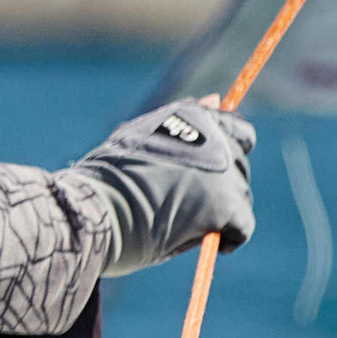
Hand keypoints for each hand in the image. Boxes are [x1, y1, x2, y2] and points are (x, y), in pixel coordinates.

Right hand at [70, 94, 256, 275]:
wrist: (95, 208)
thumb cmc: (107, 178)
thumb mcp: (144, 135)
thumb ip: (185, 120)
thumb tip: (219, 97)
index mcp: (195, 116)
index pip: (236, 130)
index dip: (225, 154)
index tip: (204, 174)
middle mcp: (216, 138)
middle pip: (239, 167)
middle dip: (219, 186)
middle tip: (180, 204)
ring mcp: (223, 172)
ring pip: (240, 197)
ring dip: (219, 211)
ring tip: (180, 222)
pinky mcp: (225, 206)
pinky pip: (242, 227)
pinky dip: (228, 237)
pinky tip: (198, 239)